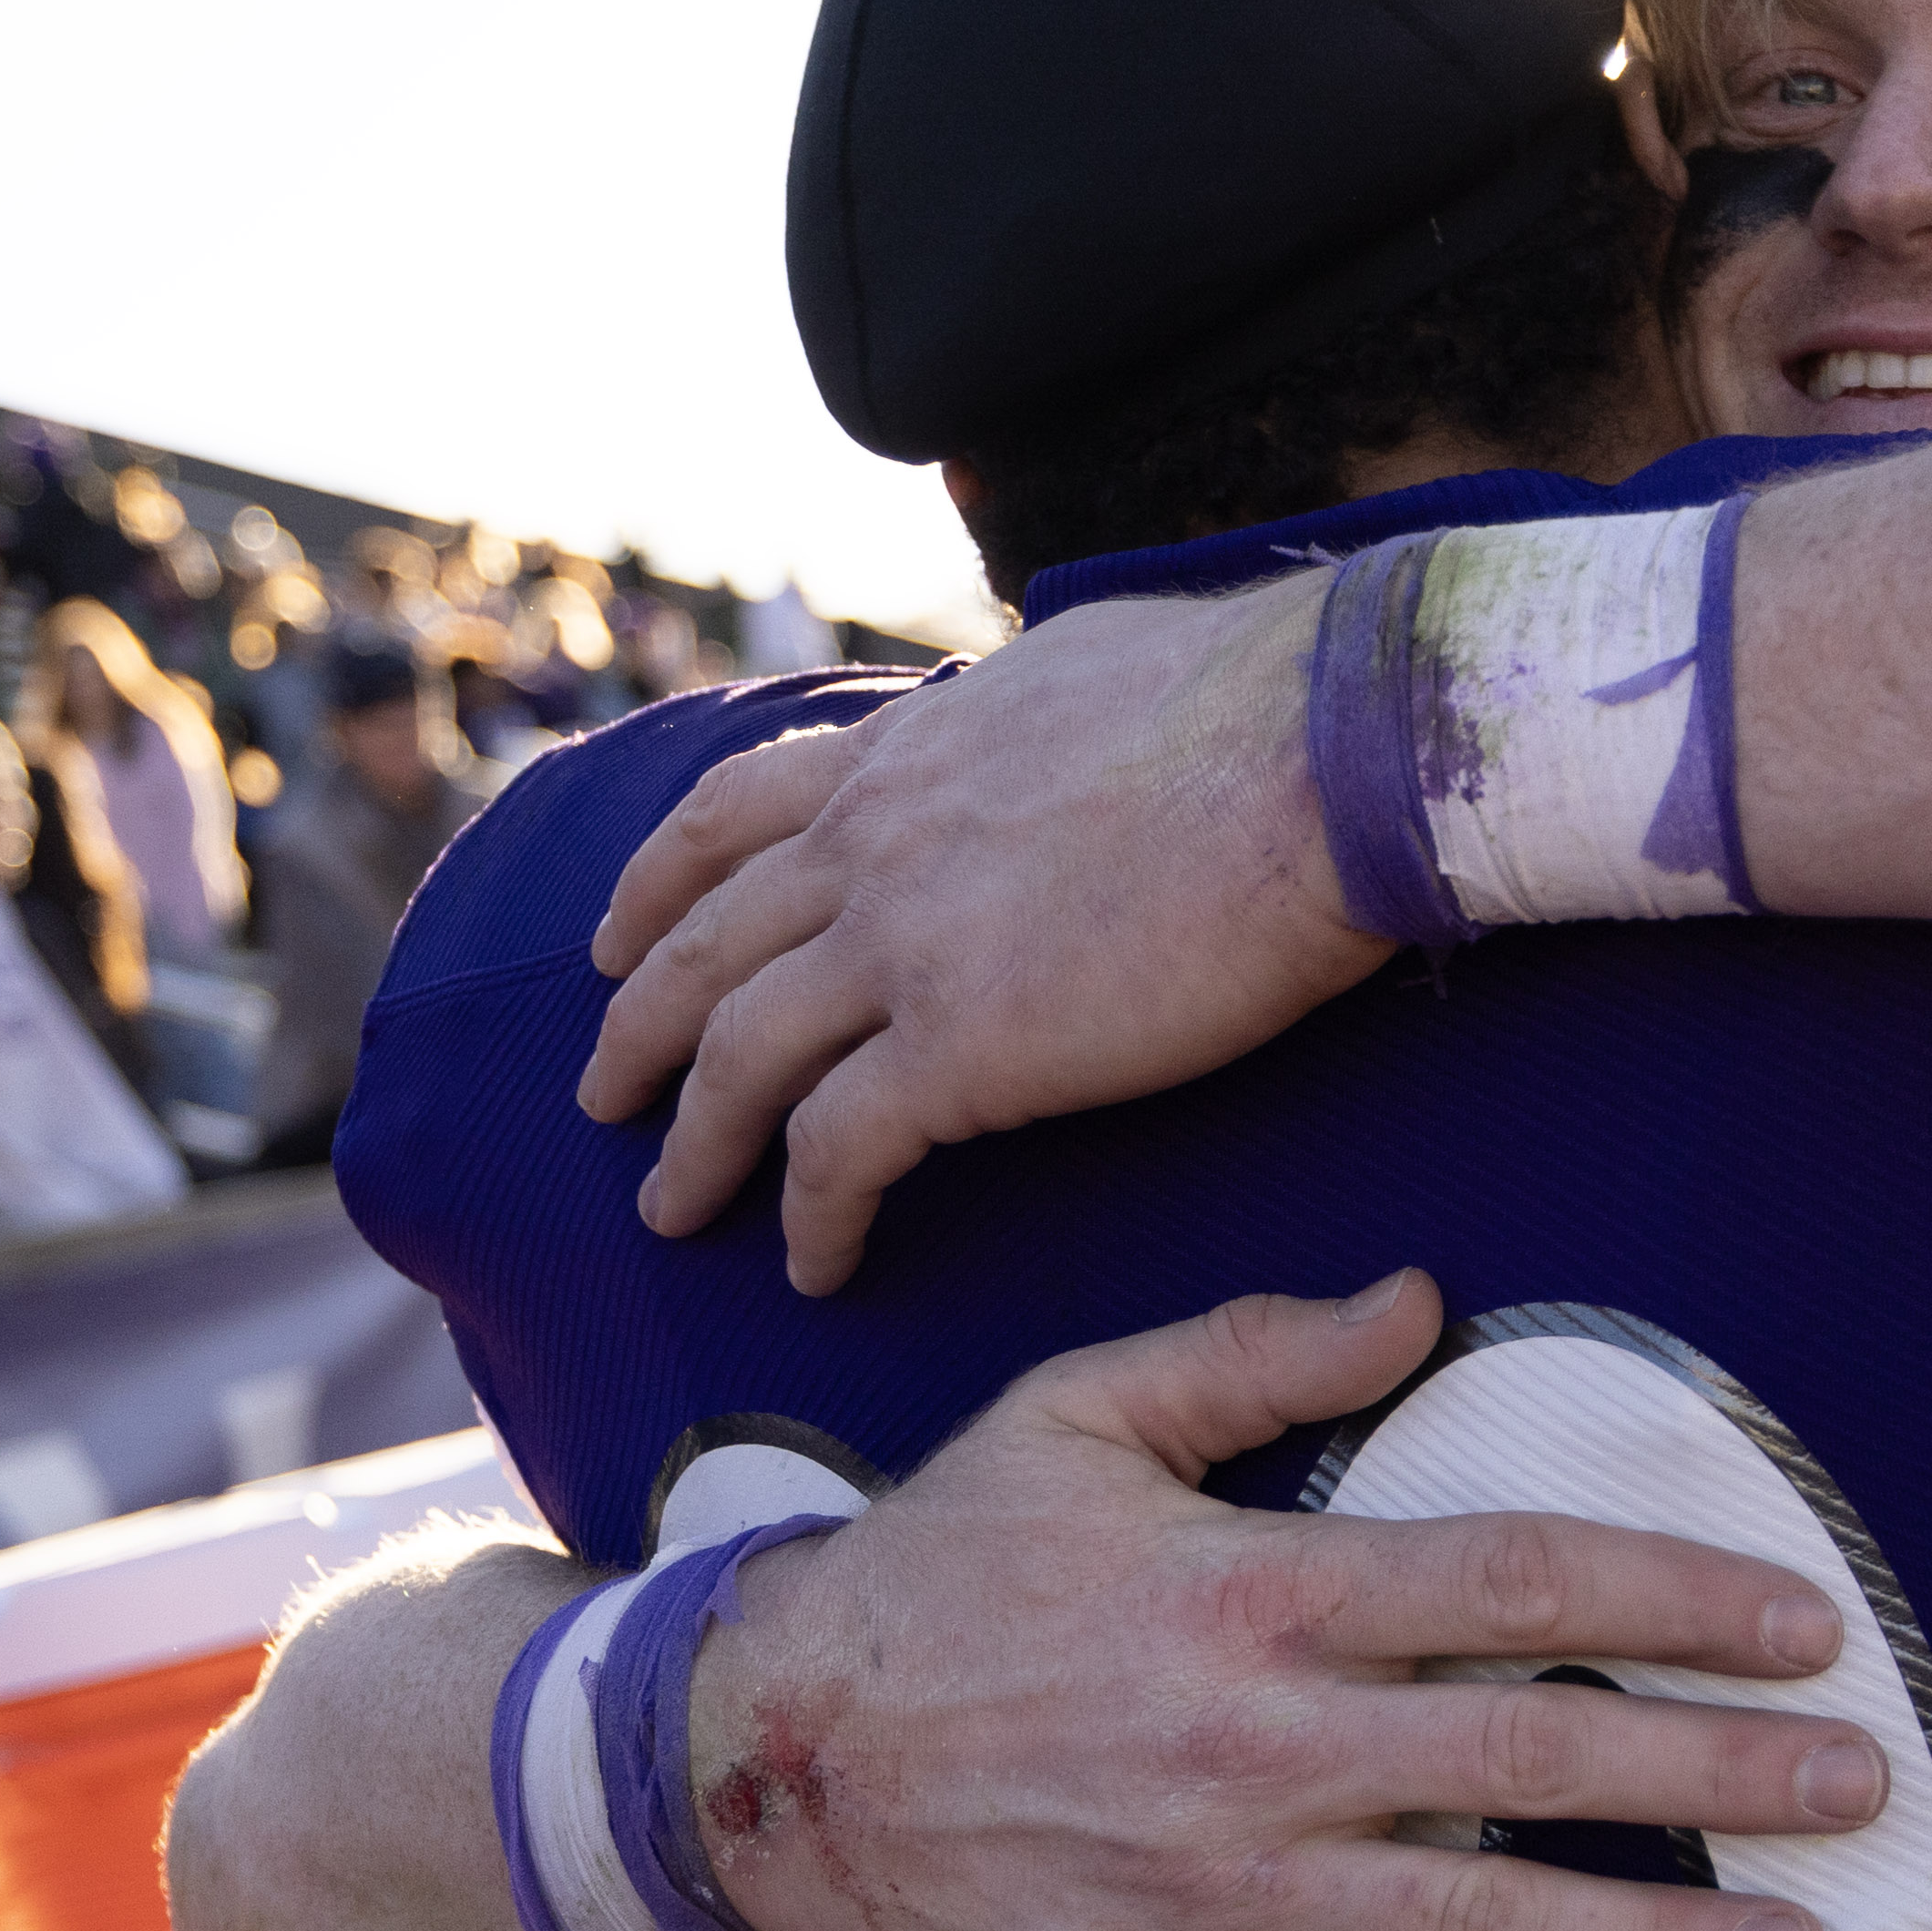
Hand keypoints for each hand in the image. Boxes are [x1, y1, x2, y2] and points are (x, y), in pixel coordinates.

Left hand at [582, 581, 1378, 1285]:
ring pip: (738, 1059)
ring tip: (670, 1215)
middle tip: (602, 1100)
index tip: (616, 937)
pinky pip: (838, 1152)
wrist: (1329, 747)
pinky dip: (810, 1218)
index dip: (659, 884)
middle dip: (636, 1026)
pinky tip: (816, 1268)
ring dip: (693, 1148)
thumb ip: (1036, 705)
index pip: (738, 812)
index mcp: (912, 748)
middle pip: (703, 946)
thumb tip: (1058, 703)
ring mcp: (904, 942)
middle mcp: (877, 839)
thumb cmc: (1269, 698)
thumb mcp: (1095, 662)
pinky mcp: (961, 1046)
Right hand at [685, 1275, 1882, 1930]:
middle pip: (1541, 1752)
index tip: (1800, 1625)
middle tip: (1858, 1786)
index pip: (1518, 1578)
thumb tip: (1419, 1294)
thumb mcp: (1076, 1419)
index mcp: (1256, 1589)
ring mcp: (1223, 1892)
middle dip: (1720, 1772)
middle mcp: (1260, 1746)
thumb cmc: (932, 1572)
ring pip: (1484, 1926)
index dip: (1678, 1596)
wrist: (759, 1759)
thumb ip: (1253, 1357)